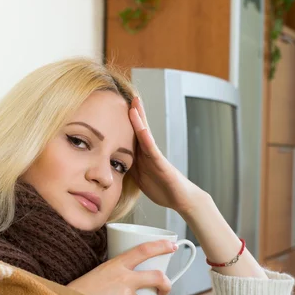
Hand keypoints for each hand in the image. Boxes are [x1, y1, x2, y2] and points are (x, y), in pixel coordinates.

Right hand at [67, 239, 175, 294]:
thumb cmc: (78, 293)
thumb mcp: (97, 274)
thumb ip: (116, 275)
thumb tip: (132, 284)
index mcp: (115, 265)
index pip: (143, 250)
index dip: (160, 246)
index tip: (171, 246)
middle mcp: (125, 280)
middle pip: (156, 277)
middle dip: (165, 284)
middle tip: (164, 289)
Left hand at [128, 96, 208, 215]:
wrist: (180, 198)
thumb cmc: (162, 188)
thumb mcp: (139, 178)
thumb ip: (129, 168)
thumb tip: (113, 164)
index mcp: (142, 156)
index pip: (132, 136)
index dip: (124, 123)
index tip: (116, 108)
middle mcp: (149, 153)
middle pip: (139, 129)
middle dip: (134, 113)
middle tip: (129, 95)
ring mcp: (156, 157)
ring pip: (145, 135)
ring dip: (140, 120)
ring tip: (134, 104)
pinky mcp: (162, 164)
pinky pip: (153, 150)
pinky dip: (147, 139)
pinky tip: (142, 129)